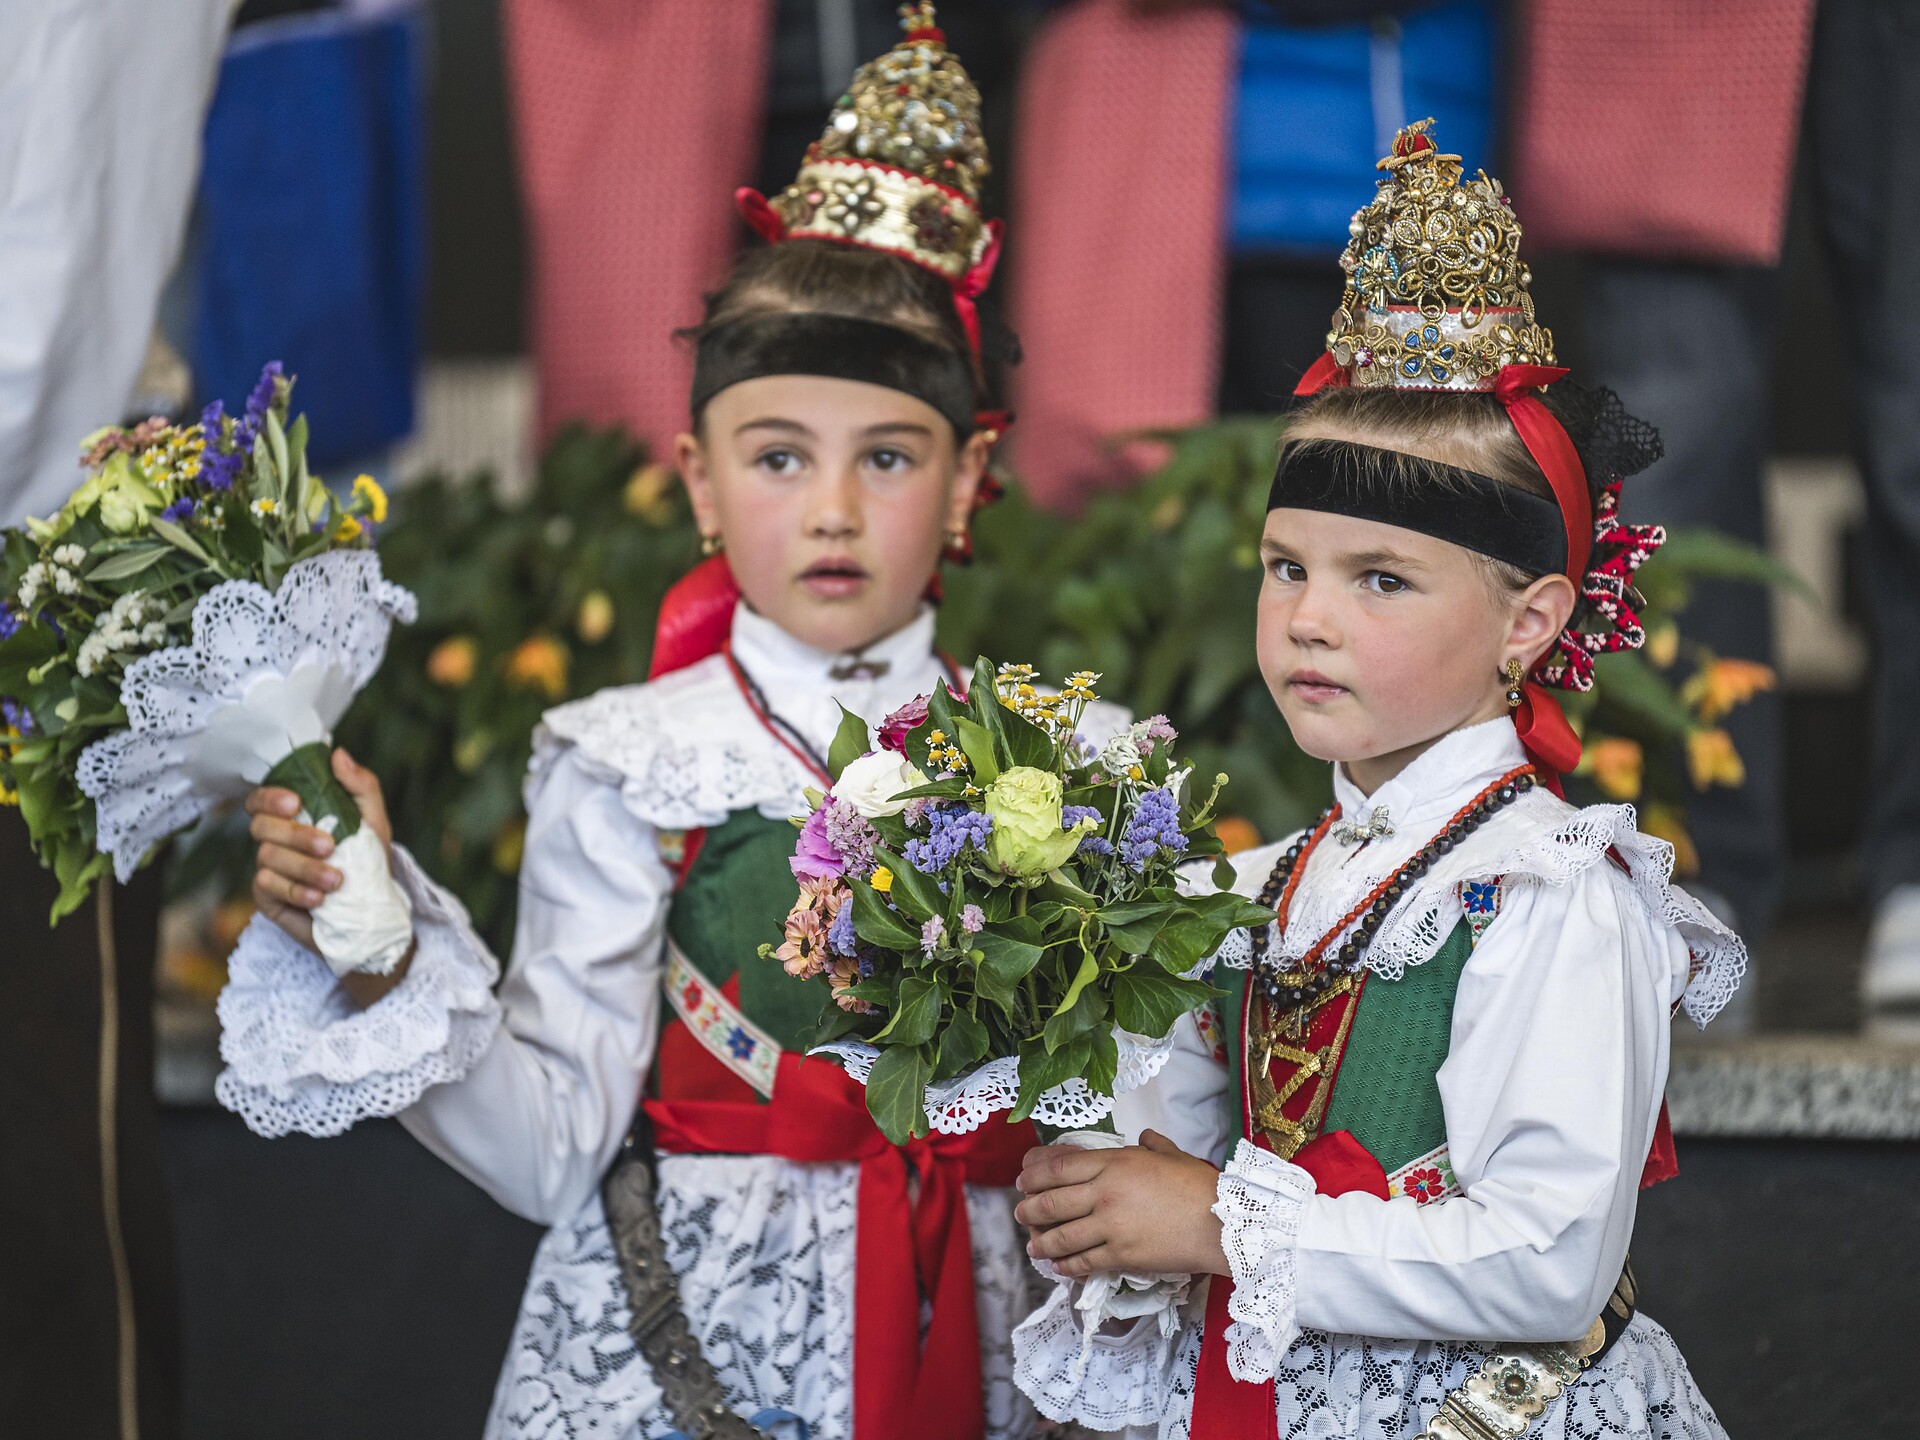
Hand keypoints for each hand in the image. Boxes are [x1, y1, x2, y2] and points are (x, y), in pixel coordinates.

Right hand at [246, 748, 408, 1003]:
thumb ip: (360, 786)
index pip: (261, 799)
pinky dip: (296, 890)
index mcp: (293, 817)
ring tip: (337, 879)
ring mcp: (268, 869)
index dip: (269, 797)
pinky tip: (319, 899)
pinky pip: (268, 887)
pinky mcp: (268, 898)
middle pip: (261, 827)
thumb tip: (338, 754)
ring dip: (304, 868)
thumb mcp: (373, 822)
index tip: (296, 803)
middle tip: (330, 846)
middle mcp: (275, 840)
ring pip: (267, 858)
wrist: (372, 913)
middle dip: (296, 836)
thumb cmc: (369, 862)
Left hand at [1014, 1129, 1228, 1277]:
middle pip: (1051, 1202)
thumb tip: (1143, 1138)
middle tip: (1020, 1213)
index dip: (1034, 1175)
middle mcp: (1104, 1193)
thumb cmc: (1198, 1185)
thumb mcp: (1170, 1154)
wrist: (1219, 1222)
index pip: (1059, 1167)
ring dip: (1041, 1242)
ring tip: (1033, 1246)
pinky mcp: (1120, 1255)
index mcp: (1114, 1163)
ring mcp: (1110, 1226)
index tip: (1022, 1181)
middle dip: (1029, 1209)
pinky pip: (1083, 1262)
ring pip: (1061, 1236)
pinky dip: (1067, 1266)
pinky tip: (1060, 1267)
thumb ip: (1151, 1145)